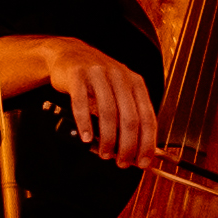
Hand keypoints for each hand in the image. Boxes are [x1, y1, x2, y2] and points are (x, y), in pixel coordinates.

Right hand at [0, 33, 159, 171]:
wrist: (69, 54)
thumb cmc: (97, 79)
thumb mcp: (118, 92)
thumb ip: (127, 117)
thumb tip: (136, 152)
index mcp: (135, 83)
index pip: (147, 117)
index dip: (147, 143)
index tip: (143, 162)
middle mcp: (120, 77)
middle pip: (130, 118)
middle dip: (127, 146)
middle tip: (122, 162)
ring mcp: (99, 74)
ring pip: (108, 112)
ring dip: (107, 138)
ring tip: (104, 154)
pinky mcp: (78, 75)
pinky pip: (81, 102)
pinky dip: (84, 123)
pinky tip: (85, 138)